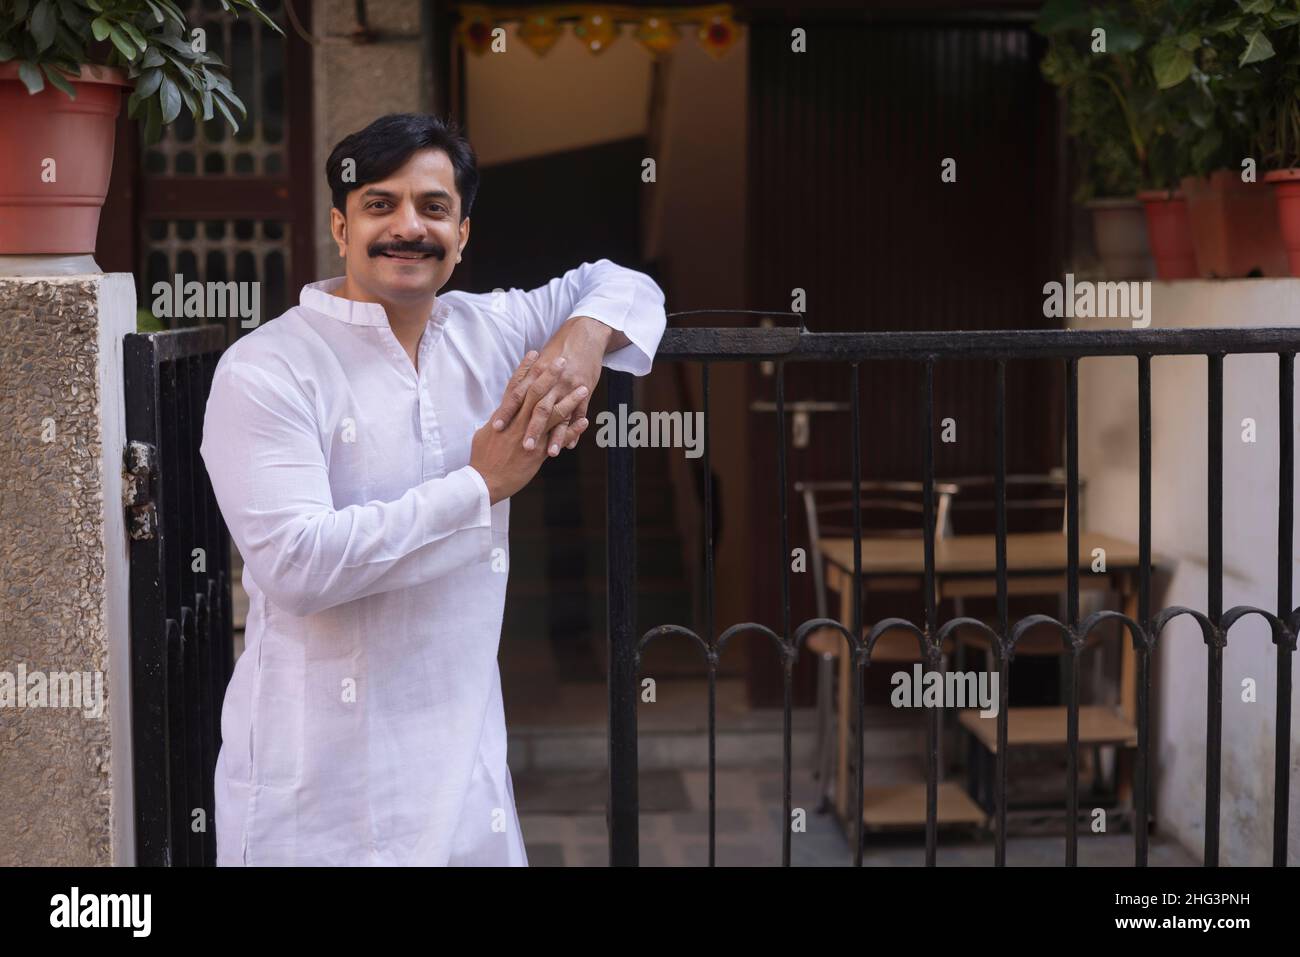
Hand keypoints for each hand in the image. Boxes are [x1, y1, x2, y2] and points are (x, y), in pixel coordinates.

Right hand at [471, 353, 589, 503]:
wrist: (483, 482)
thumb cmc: (482, 459)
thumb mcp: (486, 434)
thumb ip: (498, 421)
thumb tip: (501, 413)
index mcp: (504, 417)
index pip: (516, 387)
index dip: (525, 369)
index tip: (535, 353)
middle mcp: (517, 423)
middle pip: (536, 393)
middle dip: (550, 376)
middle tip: (562, 360)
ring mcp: (528, 437)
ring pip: (551, 413)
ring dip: (569, 399)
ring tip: (583, 387)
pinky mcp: (537, 454)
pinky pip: (558, 438)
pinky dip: (572, 429)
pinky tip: (585, 420)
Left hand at [488, 316, 610, 454]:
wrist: (584, 335)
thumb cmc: (558, 349)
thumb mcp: (539, 362)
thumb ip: (526, 380)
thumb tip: (510, 400)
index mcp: (536, 373)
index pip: (517, 395)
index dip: (506, 411)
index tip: (496, 427)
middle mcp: (551, 381)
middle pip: (539, 408)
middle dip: (531, 429)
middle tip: (523, 448)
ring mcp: (569, 387)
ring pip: (560, 414)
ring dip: (556, 435)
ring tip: (551, 453)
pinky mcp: (585, 390)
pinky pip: (579, 413)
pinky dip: (575, 429)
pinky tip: (570, 445)